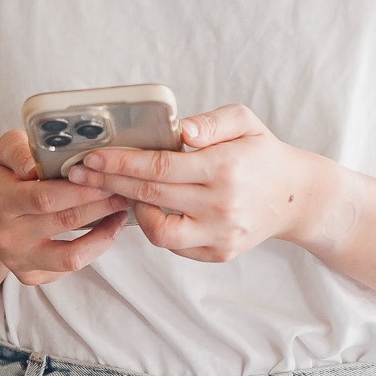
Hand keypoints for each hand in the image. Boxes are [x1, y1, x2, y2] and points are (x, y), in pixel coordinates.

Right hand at [0, 130, 130, 284]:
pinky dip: (95, 249)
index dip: (80, 189)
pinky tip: (107, 228)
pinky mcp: (31, 276)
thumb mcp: (2, 153)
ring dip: (105, 232)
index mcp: (2, 201)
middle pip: (65, 221)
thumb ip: (18, 149)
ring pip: (71, 254)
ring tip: (121, 209)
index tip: (105, 175)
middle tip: (124, 187)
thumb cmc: (2, 178)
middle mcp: (8, 236)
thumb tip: (34, 164)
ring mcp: (19, 260)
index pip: (45, 198)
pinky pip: (69, 267)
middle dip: (101, 203)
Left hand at [67, 104, 320, 263]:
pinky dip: (157, 226)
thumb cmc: (262, 153)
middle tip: (79, 173)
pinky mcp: (218, 254)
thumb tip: (183, 131)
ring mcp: (220, 234)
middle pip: (150, 195)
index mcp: (224, 168)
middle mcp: (221, 205)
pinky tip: (150, 208)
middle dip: (109, 183)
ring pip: (158, 231)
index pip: (160, 166)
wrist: (296, 197)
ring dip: (134, 210)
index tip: (91, 157)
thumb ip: (212, 122)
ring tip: (124, 190)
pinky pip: (175, 245)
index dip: (120, 162)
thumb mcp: (245, 122)